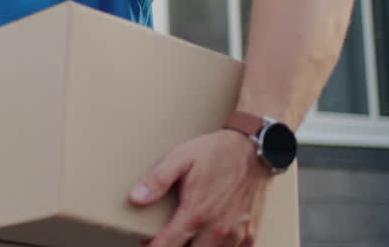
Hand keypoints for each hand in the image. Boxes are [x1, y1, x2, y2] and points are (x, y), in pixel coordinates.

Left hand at [129, 130, 270, 246]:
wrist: (252, 150)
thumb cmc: (214, 153)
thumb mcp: (180, 158)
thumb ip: (157, 180)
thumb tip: (135, 198)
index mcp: (197, 213)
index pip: (168, 245)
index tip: (146, 244)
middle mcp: (217, 229)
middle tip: (166, 238)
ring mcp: (236, 234)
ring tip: (186, 238)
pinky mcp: (250, 234)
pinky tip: (208, 238)